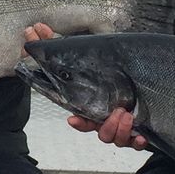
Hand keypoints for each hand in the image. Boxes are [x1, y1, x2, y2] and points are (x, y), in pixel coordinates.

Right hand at [22, 24, 148, 147]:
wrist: (140, 82)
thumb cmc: (108, 72)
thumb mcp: (84, 57)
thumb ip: (54, 44)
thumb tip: (34, 29)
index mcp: (94, 107)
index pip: (82, 120)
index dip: (79, 122)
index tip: (72, 119)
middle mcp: (107, 120)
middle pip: (102, 134)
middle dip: (107, 126)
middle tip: (118, 111)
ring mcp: (123, 128)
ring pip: (117, 139)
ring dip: (121, 130)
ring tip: (128, 114)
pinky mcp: (138, 132)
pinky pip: (135, 144)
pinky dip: (136, 142)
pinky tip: (140, 136)